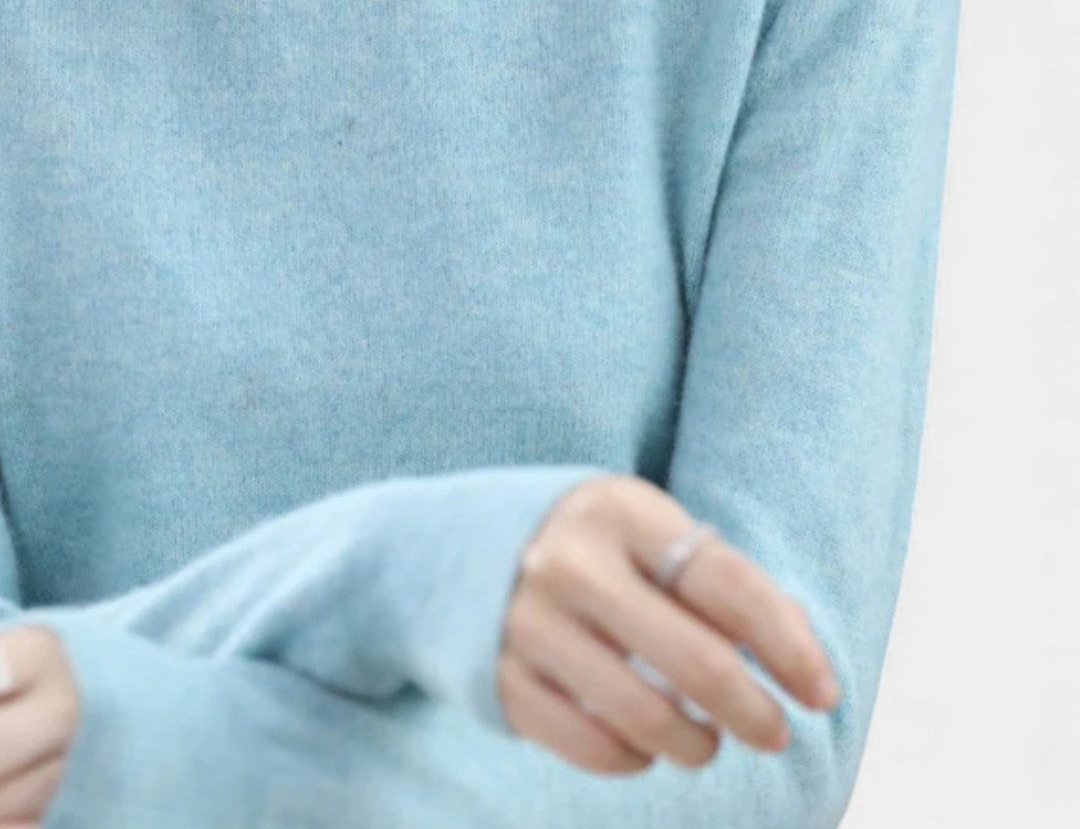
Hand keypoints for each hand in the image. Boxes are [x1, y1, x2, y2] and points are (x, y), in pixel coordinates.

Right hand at [498, 474, 841, 776]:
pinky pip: (594, 748)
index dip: (788, 645)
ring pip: (648, 717)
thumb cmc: (583, 545)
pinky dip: (634, 759)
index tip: (821, 691)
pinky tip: (643, 743)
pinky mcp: (502, 680)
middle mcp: (568, 562)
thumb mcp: (640, 530)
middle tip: (774, 732)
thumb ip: (715, 581)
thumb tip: (803, 660)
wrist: (446, 548)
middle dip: (754, 711)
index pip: (726, 582)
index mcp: (616, 509)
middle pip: (697, 660)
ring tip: (705, 740)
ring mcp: (527, 622)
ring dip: (698, 744)